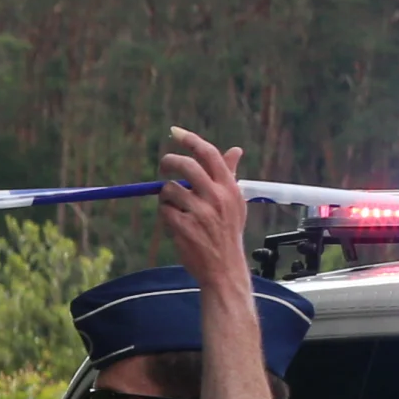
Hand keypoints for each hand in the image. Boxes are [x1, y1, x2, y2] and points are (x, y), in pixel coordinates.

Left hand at [159, 126, 252, 290]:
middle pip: (187, 166)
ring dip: (166, 195)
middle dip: (169, 161)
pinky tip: (175, 223)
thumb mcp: (235, 202)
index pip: (209, 155)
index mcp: (230, 188)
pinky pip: (163, 211)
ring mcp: (199, 213)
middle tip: (163, 164)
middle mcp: (216, 197)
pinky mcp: (183, 227)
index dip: (190, 140)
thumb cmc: (228, 231)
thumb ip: (230, 175)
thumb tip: (235, 150)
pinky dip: (165, 214)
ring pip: (170, 190)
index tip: (175, 132)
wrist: (224, 266)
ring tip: (175, 206)